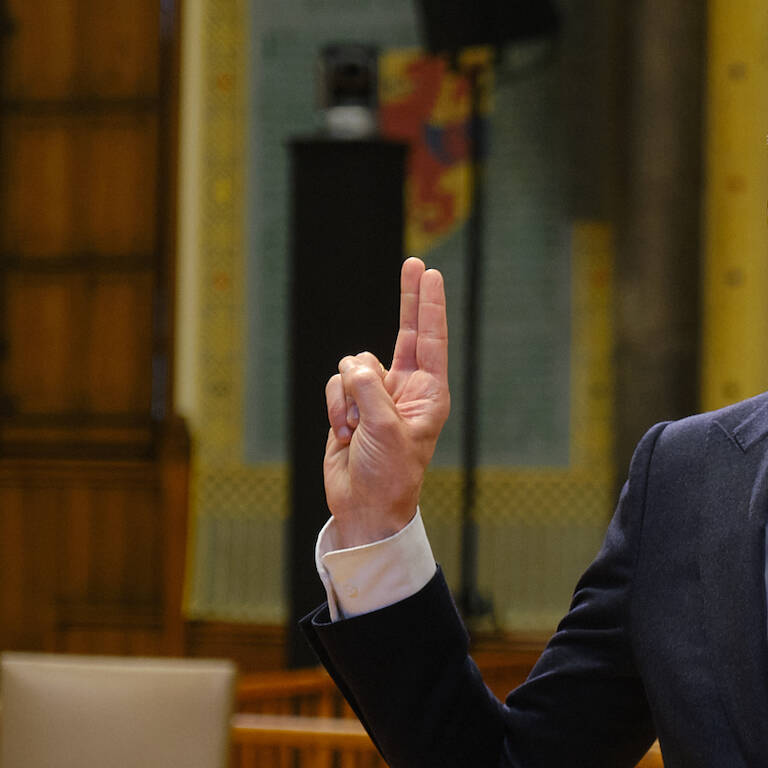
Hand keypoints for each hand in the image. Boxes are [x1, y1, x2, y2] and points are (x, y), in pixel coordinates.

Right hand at [322, 257, 450, 546]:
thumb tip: (356, 367)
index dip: (429, 305)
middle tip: (415, 262)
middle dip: (408, 300)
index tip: (432, 273)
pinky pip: (337, 383)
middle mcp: (406, 387)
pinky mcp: (350, 403)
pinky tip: (345, 433)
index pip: (430, 339)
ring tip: (358, 428)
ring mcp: (377, 393)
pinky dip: (335, 406)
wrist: (363, 505)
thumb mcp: (386, 432)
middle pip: (404, 332)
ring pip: (356, 364)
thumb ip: (371, 393)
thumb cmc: (389, 474)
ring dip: (350, 395)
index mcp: (429, 393)